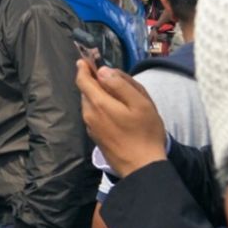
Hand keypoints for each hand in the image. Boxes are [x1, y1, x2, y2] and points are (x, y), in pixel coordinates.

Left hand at [76, 60, 166, 177]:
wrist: (142, 168)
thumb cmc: (145, 133)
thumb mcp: (140, 103)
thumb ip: (120, 84)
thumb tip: (102, 71)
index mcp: (97, 103)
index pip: (82, 79)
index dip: (84, 68)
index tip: (87, 60)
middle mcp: (89, 114)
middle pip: (86, 91)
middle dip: (95, 81)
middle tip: (115, 80)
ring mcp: (91, 126)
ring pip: (90, 103)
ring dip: (99, 96)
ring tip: (121, 98)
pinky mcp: (96, 136)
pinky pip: (94, 115)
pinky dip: (101, 108)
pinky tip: (117, 113)